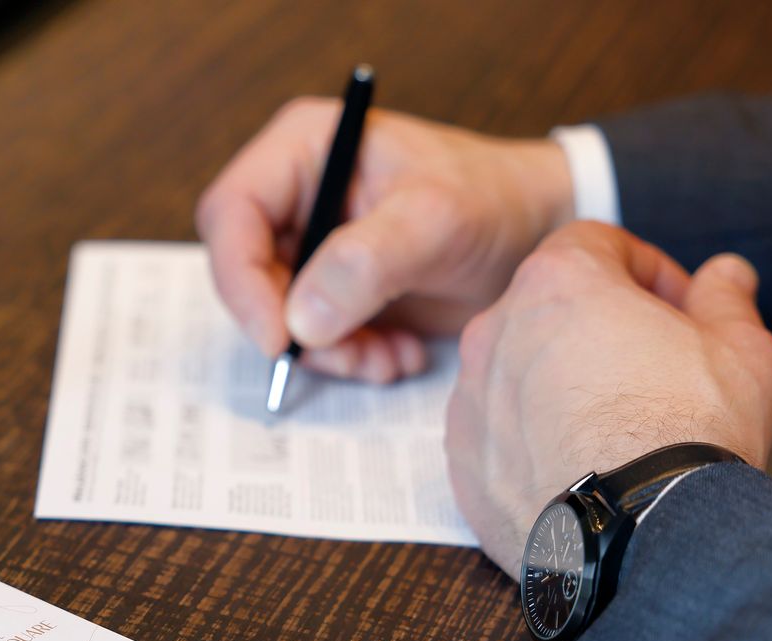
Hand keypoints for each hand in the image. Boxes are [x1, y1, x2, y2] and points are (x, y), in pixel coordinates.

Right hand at [195, 99, 572, 381]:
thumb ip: (365, 263)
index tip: (278, 337)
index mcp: (305, 149)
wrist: (539, 234)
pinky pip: (313, 340)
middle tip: (347, 357)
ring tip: (387, 359)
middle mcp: (298, 196)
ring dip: (330, 354)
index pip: (231, 212)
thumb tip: (300, 322)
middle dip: (294, 329)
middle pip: (247, 275)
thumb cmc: (494, 200)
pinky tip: (398, 356)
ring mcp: (313, 246)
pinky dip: (351, 360)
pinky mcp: (334, 291)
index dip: (240, 278)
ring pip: (279, 318)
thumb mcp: (435, 221)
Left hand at [445, 222, 771, 575]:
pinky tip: (576, 466)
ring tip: (614, 427)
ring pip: (516, 371)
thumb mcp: (740, 350)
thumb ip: (725, 301)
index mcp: (556, 282)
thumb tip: (725, 277)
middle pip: (547, 307)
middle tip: (651, 368)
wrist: (639, 534)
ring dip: (558, 384)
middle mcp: (496, 331)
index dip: (645, 269)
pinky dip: (528, 439)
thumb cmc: (685, 437)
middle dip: (598, 326)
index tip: (677, 308)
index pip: (595, 243)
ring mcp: (470, 398)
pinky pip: (496, 432)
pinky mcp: (461, 460)